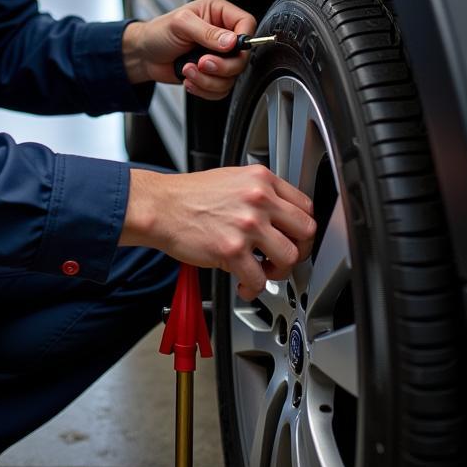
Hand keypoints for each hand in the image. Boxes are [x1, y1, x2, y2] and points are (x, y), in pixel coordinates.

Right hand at [119, 165, 315, 300]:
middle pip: (306, 231)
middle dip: (299, 250)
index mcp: (261, 179)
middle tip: (284, 257)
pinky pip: (259, 279)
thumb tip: (280, 214)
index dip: (302, 227)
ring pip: (289, 257)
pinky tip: (244, 284)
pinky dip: (253, 288)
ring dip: (278, 271)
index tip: (296, 237)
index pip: (305, 205)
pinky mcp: (232, 250)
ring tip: (263, 271)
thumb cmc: (189, 195)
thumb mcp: (232, 178)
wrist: (160, 206)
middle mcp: (258, 199)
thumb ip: (259, 192)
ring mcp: (247, 224)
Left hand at [122, 0, 256, 100]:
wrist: (144, 55)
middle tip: (202, 63)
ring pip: (232, 77)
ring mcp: (218, 56)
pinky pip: (221, 89)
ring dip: (208, 80)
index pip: (246, 23)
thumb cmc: (158, 33)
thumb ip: (207, 32)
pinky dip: (204, 89)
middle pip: (243, 57)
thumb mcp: (181, 25)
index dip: (242, 40)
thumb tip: (231, 41)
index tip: (227, 49)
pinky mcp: (212, 74)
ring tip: (188, 70)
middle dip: (222, 66)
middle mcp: (222, 34)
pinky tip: (189, 79)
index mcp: (218, 13)